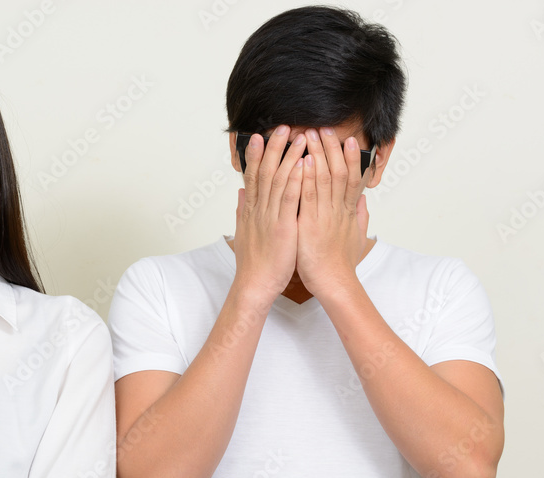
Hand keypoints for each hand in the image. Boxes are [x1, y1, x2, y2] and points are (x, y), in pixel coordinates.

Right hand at [232, 125, 304, 305]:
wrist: (254, 285)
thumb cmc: (253, 263)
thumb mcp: (244, 232)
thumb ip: (242, 210)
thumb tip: (241, 193)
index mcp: (251, 210)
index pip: (253, 176)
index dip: (255, 154)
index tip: (258, 136)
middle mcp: (259, 209)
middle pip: (265, 171)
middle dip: (273, 148)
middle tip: (281, 126)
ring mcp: (270, 217)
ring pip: (279, 180)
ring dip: (289, 157)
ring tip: (299, 137)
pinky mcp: (283, 228)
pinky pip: (290, 200)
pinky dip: (296, 181)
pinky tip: (303, 165)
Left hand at [296, 128, 370, 301]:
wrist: (335, 283)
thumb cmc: (341, 264)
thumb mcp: (356, 238)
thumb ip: (360, 218)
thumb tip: (364, 203)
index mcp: (347, 212)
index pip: (353, 178)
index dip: (352, 158)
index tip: (350, 140)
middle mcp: (339, 210)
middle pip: (340, 172)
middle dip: (333, 149)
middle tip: (327, 127)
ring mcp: (326, 215)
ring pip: (326, 179)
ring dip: (319, 155)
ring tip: (313, 134)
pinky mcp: (311, 224)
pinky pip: (309, 197)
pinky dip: (307, 178)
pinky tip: (304, 161)